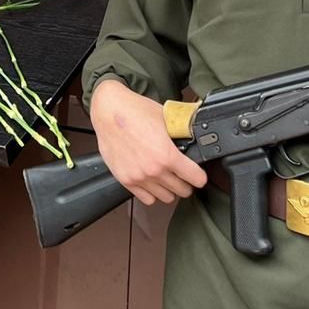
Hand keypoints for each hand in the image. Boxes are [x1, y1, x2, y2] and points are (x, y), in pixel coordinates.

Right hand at [89, 79, 207, 205]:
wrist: (108, 110)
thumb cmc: (134, 110)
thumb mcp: (166, 118)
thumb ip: (182, 132)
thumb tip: (196, 135)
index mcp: (167, 155)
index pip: (197, 179)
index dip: (200, 175)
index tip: (198, 173)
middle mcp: (153, 170)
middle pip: (183, 190)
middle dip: (186, 181)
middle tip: (182, 173)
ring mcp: (138, 177)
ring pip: (166, 198)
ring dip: (169, 188)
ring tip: (166, 176)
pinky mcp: (125, 179)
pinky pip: (147, 199)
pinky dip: (152, 192)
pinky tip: (152, 180)